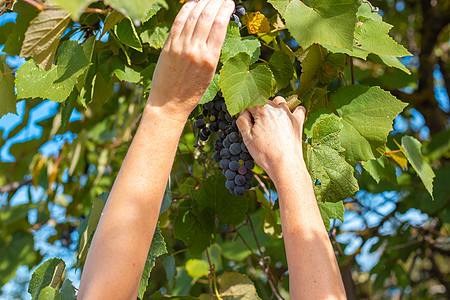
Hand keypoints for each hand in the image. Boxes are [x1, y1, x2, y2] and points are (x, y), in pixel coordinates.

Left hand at [147, 0, 234, 121]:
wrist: (168, 103)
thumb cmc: (191, 92)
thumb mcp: (209, 74)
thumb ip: (212, 52)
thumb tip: (215, 30)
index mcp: (210, 59)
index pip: (220, 25)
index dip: (225, 9)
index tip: (229, 3)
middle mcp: (195, 50)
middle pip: (206, 16)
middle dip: (215, 2)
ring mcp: (180, 46)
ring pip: (193, 15)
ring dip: (202, 1)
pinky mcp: (168, 45)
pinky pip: (178, 21)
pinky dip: (186, 9)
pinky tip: (193, 3)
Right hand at [236, 97, 306, 180]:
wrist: (285, 165)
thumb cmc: (265, 153)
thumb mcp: (247, 138)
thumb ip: (242, 121)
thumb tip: (244, 112)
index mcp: (262, 110)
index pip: (250, 104)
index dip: (246, 114)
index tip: (248, 124)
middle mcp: (276, 108)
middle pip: (264, 102)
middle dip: (259, 111)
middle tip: (259, 128)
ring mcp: (289, 114)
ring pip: (279, 101)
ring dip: (274, 107)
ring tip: (271, 122)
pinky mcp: (298, 121)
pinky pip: (298, 108)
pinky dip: (294, 110)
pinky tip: (288, 118)